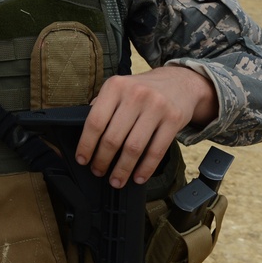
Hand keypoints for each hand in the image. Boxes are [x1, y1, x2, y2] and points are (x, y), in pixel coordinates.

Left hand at [75, 66, 217, 187]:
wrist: (179, 82)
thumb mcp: (119, 88)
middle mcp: (135, 94)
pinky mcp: (174, 119)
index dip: (86, 144)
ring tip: (116, 180)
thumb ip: (102, 106)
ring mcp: (156, 106)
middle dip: (102, 160)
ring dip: (122, 169)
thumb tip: (85, 135)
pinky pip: (156, 151)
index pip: (95, 121)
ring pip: (133, 148)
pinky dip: (145, 169)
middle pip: (113, 137)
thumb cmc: (141, 90)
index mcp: (115, 86)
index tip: (82, 159)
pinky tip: (138, 177)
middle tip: (97, 171)